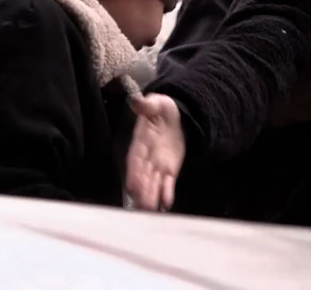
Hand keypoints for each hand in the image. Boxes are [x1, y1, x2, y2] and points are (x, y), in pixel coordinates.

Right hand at [125, 94, 184, 211]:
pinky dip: (167, 193)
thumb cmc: (162, 110)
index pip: (135, 160)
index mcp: (140, 143)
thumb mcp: (157, 104)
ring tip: (150, 209)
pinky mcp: (170, 170)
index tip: (132, 186)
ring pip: (153, 183)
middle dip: (142, 190)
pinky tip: (167, 204)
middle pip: (143, 176)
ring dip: (152, 196)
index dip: (134, 173)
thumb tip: (135, 101)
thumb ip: (147, 106)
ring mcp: (158, 166)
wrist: (178, 117)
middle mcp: (146, 158)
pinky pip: (168, 183)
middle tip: (141, 205)